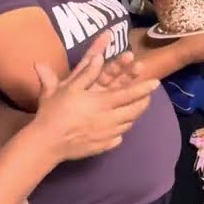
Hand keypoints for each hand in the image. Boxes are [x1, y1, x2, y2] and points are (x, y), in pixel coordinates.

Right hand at [30, 34, 158, 160]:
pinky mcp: (102, 146)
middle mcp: (108, 119)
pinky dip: (121, 131)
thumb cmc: (55, 112)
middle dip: (143, 102)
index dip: (143, 88)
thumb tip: (98, 57)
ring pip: (127, 124)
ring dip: (133, 115)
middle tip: (148, 97)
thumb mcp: (67, 88)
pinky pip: (118, 138)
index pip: (129, 94)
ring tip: (135, 109)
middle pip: (133, 111)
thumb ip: (86, 74)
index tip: (156, 82)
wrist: (47, 142)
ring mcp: (107, 134)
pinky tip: (119, 128)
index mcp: (102, 103)